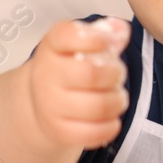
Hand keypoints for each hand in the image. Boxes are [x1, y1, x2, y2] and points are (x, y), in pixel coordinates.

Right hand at [26, 17, 129, 150]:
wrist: (42, 103)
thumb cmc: (70, 70)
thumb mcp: (83, 45)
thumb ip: (105, 34)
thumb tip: (120, 29)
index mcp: (52, 46)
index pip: (68, 35)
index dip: (96, 38)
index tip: (108, 43)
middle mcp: (46, 75)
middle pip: (91, 73)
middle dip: (116, 74)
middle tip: (117, 75)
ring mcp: (50, 105)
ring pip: (98, 106)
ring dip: (118, 101)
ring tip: (116, 97)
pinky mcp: (59, 131)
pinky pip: (95, 132)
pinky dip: (112, 126)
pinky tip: (111, 118)